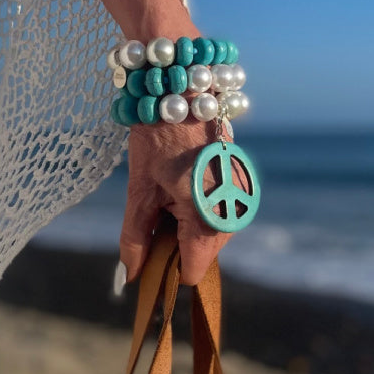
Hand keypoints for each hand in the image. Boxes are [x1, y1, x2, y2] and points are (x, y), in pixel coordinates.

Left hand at [120, 121, 236, 285]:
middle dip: (177, 244)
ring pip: (212, 237)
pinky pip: (222, 216)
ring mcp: (241, 200)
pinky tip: (186, 186)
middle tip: (157, 210)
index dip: (167, 269)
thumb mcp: (139, 192)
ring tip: (171, 194)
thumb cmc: (158, 142)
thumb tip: (130, 275)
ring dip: (189, 227)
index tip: (149, 253)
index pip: (190, 273)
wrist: (183, 97)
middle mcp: (231, 216)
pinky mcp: (243, 187)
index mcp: (206, 221)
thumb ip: (134, 238)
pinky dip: (202, 211)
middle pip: (202, 256)